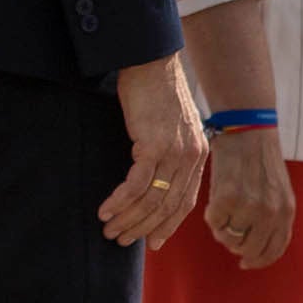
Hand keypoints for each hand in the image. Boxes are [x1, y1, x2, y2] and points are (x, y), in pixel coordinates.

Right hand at [104, 54, 207, 251]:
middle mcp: (191, 158)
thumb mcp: (170, 127)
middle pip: (167, 206)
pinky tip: (105, 210)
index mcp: (197, 156)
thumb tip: (154, 176)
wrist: (152, 61)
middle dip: (141, 228)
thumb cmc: (156, 92)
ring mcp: (175, 153)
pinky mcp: (154, 145)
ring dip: (127, 218)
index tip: (151, 241)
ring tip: (108, 229)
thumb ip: (170, 153)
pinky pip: (136, 184)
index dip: (167, 225)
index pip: (185, 202)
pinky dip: (120, 201)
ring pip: (150, 199)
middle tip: (119, 239)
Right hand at [203, 127, 295, 268]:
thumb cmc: (259, 160)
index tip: (245, 263)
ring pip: (229, 239)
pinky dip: (211, 215)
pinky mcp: (226, 200)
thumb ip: (274, 218)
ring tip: (223, 210)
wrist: (247, 131)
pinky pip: (214, 223)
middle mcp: (270, 213)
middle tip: (228, 231)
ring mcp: (249, 208)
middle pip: (249, 250)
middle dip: (237, 245)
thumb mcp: (278, 190)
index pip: (274, 250)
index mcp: (286, 211)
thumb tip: (253, 251)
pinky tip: (215, 201)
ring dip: (223, 229)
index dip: (258, 260)